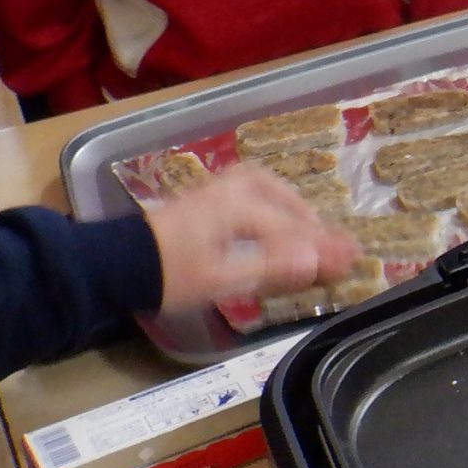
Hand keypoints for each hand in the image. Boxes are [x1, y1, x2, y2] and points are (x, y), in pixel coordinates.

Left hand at [146, 169, 360, 317]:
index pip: (294, 229)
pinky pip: (253, 190)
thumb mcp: (222, 279)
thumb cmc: (167, 275)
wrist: (115, 264)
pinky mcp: (205, 199)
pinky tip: (273, 216)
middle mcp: (233, 190)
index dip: (325, 246)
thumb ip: (272, 268)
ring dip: (293, 207)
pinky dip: (273, 201)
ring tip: (310, 228)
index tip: (353, 259)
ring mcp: (217, 191)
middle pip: (284, 202)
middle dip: (314, 224)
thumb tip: (319, 260)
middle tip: (336, 244)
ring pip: (268, 189)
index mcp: (239, 208)